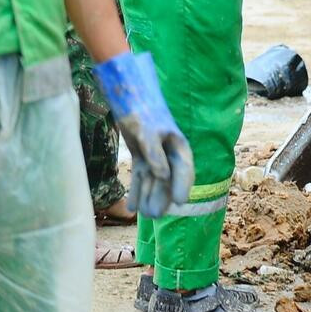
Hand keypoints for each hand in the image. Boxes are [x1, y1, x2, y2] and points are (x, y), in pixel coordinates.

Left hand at [94, 52, 194, 218]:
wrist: (126, 96)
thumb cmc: (140, 110)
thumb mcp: (147, 131)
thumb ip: (155, 154)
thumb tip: (162, 175)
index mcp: (177, 143)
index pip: (184, 168)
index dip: (182, 185)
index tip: (179, 202)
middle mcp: (168, 150)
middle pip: (168, 178)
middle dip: (162, 196)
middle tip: (156, 216)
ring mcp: (154, 152)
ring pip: (153, 179)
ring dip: (149, 195)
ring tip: (144, 215)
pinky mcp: (140, 153)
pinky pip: (141, 174)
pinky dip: (137, 189)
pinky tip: (132, 206)